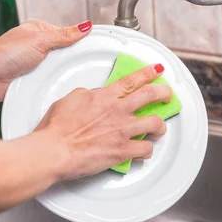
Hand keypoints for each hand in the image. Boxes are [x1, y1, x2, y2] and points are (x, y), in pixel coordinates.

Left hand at [0, 19, 92, 100]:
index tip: (93, 47)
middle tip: (73, 63)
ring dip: (60, 73)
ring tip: (60, 74)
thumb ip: (64, 35)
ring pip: (59, 69)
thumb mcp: (40, 40)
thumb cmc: (5, 54)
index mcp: (40, 31)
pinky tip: (55, 84)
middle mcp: (39, 46)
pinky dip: (52, 83)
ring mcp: (37, 63)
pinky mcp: (34, 79)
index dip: (79, 41)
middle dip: (69, 60)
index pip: (68, 34)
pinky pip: (51, 81)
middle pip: (65, 53)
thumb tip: (85, 26)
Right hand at [35, 63, 170, 179]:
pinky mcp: (123, 150)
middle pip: (151, 95)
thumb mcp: (70, 100)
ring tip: (159, 128)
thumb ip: (86, 95)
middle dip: (164, 93)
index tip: (157, 70)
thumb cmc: (57, 128)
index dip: (148, 73)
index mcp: (104, 96)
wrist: (55, 150)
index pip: (132, 80)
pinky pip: (145, 148)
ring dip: (160, 126)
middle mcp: (118, 110)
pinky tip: (144, 150)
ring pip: (155, 123)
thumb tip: (93, 95)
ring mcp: (123, 130)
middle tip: (167, 95)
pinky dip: (147, 150)